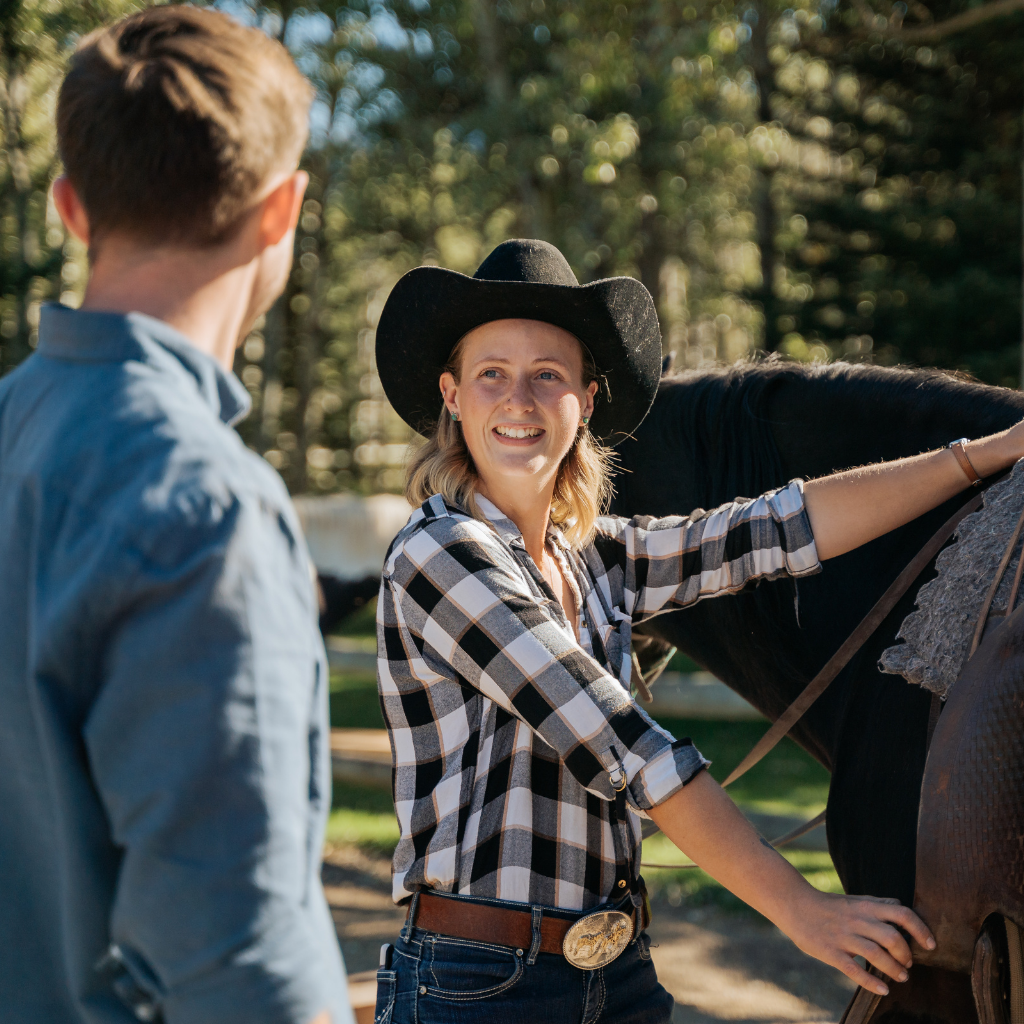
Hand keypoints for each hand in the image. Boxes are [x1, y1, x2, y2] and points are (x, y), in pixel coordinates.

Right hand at [780, 890, 935, 995]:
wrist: (794, 904)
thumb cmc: (827, 905)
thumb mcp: (853, 899)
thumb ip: (877, 904)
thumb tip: (900, 906)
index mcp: (865, 906)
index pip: (902, 914)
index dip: (920, 930)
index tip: (930, 945)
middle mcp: (857, 920)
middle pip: (893, 938)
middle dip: (906, 956)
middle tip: (908, 965)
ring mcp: (844, 936)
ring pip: (877, 956)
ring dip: (894, 971)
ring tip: (900, 977)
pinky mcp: (831, 952)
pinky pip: (855, 970)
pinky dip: (872, 983)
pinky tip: (882, 990)